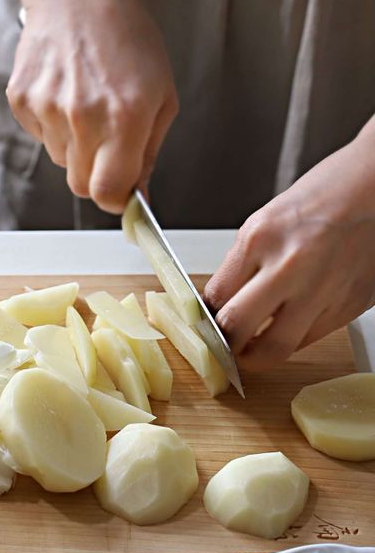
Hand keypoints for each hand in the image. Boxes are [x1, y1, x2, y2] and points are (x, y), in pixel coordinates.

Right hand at [6, 0, 177, 212]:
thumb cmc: (126, 38)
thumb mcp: (161, 93)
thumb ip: (149, 151)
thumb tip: (138, 194)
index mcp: (126, 116)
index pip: (108, 192)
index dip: (116, 200)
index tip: (121, 195)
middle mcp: (84, 116)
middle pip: (80, 186)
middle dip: (96, 175)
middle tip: (107, 144)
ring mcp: (48, 107)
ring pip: (62, 160)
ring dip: (76, 145)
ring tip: (86, 103)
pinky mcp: (22, 100)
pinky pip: (41, 136)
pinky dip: (54, 125)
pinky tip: (65, 91)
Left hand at [204, 116, 374, 370]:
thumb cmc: (322, 197)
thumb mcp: (264, 223)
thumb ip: (242, 265)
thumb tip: (219, 302)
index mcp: (259, 240)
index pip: (215, 297)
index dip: (204, 316)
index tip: (203, 323)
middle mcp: (289, 267)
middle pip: (237, 327)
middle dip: (222, 343)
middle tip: (220, 346)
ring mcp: (321, 290)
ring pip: (276, 347)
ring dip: (255, 355)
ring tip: (247, 352)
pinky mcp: (348, 305)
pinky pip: (309, 338)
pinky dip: (291, 340)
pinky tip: (283, 332)